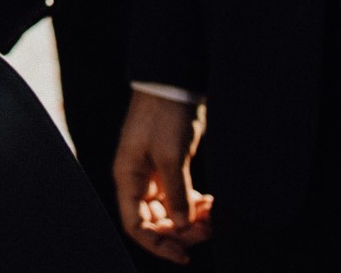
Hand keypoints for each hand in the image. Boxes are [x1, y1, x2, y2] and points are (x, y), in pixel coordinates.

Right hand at [114, 90, 213, 261]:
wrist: (172, 85)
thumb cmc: (164, 117)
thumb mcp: (171, 156)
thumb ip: (176, 193)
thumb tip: (182, 226)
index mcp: (127, 178)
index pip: (136, 224)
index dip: (157, 244)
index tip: (184, 254)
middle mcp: (137, 181)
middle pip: (154, 222)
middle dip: (180, 232)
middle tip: (207, 229)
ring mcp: (153, 175)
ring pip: (170, 212)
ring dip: (191, 220)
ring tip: (213, 216)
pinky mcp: (169, 169)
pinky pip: (179, 198)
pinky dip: (194, 206)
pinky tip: (210, 204)